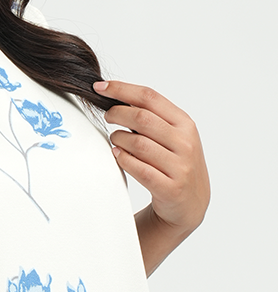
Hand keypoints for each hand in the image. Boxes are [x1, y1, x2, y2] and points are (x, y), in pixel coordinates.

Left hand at [94, 80, 209, 268]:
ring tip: (115, 140)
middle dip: (117, 114)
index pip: (150, 97)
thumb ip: (152, 117)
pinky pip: (138, 168)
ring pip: (137, 143)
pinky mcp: (170, 187)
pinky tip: (117, 155)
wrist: (190, 203)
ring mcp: (180, 166)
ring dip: (118, 139)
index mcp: (185, 124)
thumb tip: (117, 96)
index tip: (101, 88)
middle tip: (107, 116)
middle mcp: (186, 142)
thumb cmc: (175, 163)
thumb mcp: (173, 136)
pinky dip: (123, 159)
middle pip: (142, 118)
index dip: (122, 89)